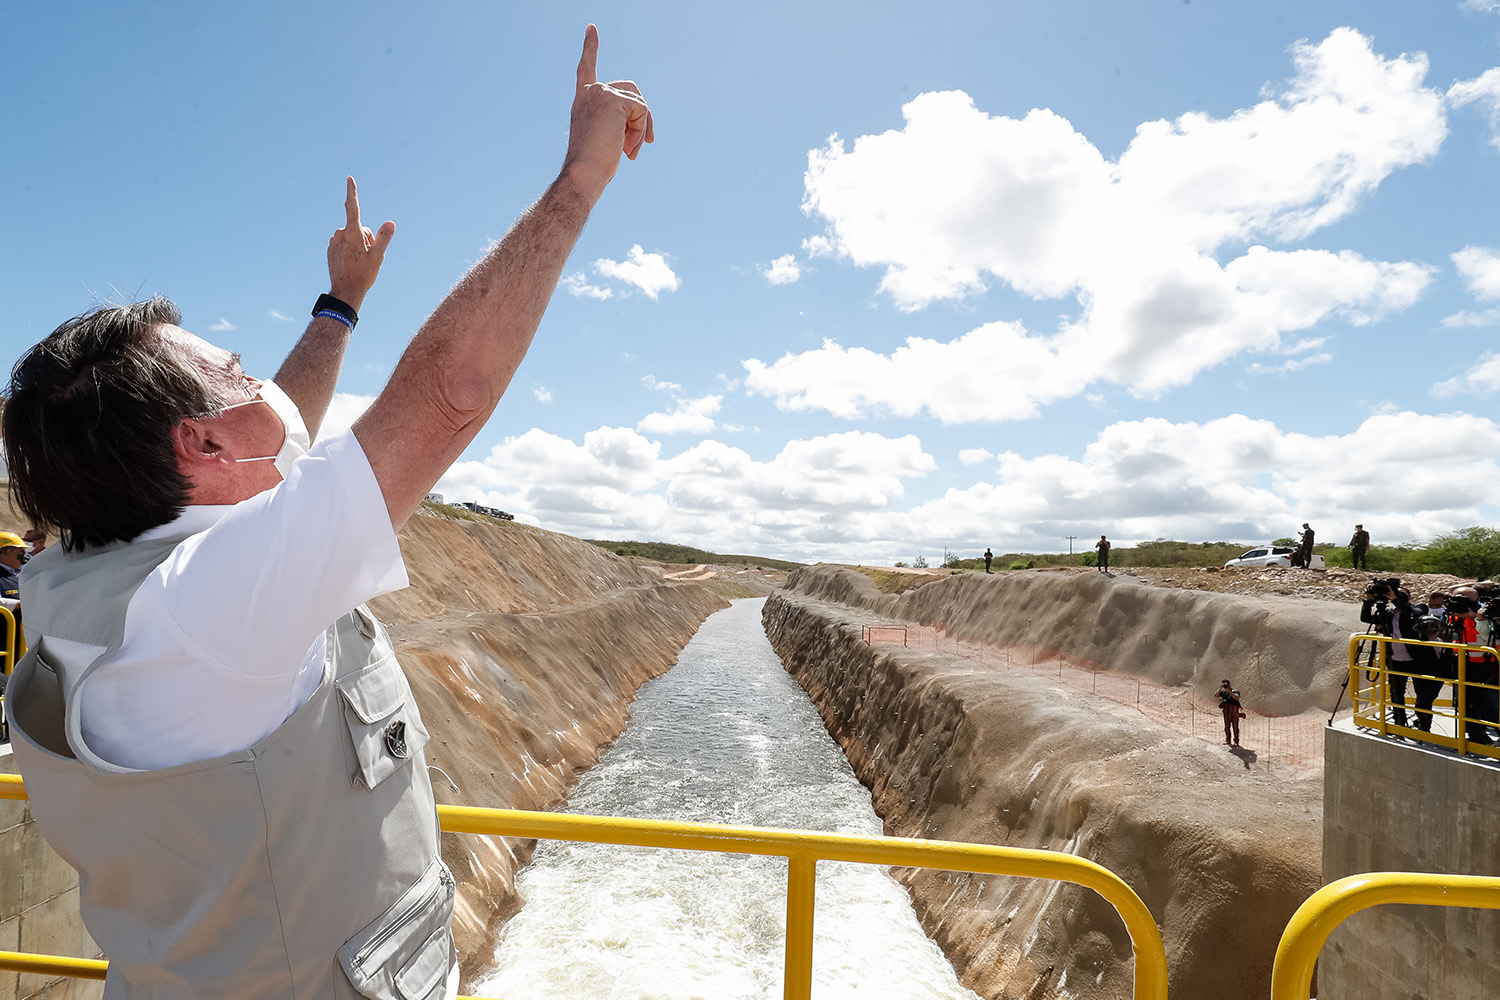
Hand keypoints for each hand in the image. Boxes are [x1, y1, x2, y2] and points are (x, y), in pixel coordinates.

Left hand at [327, 176, 394, 312]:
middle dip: (366, 238)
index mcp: (352, 233)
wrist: (345, 291)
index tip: (349, 179)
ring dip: (358, 244)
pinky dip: (350, 249)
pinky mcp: (330, 248)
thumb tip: (390, 223)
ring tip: (359, 261)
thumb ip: (383, 237)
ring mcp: (334, 241)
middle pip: (359, 228)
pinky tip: (351, 263)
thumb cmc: (363, 275)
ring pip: (351, 236)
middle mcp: (340, 234)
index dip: (352, 192)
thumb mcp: (378, 256)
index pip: (352, 207)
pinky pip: (344, 243)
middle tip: (368, 256)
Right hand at [561, 24, 653, 200]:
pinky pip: (642, 110)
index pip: (586, 68)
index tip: (592, 28)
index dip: (590, 48)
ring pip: (639, 103)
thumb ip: (619, 119)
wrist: (585, 173)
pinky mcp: (613, 99)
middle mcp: (590, 91)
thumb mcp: (606, 137)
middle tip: (644, 143)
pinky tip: (629, 148)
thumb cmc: (595, 164)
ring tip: (630, 150)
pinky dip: (642, 130)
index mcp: (583, 99)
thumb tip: (642, 113)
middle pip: (631, 91)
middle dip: (643, 117)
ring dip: (642, 128)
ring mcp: (601, 92)